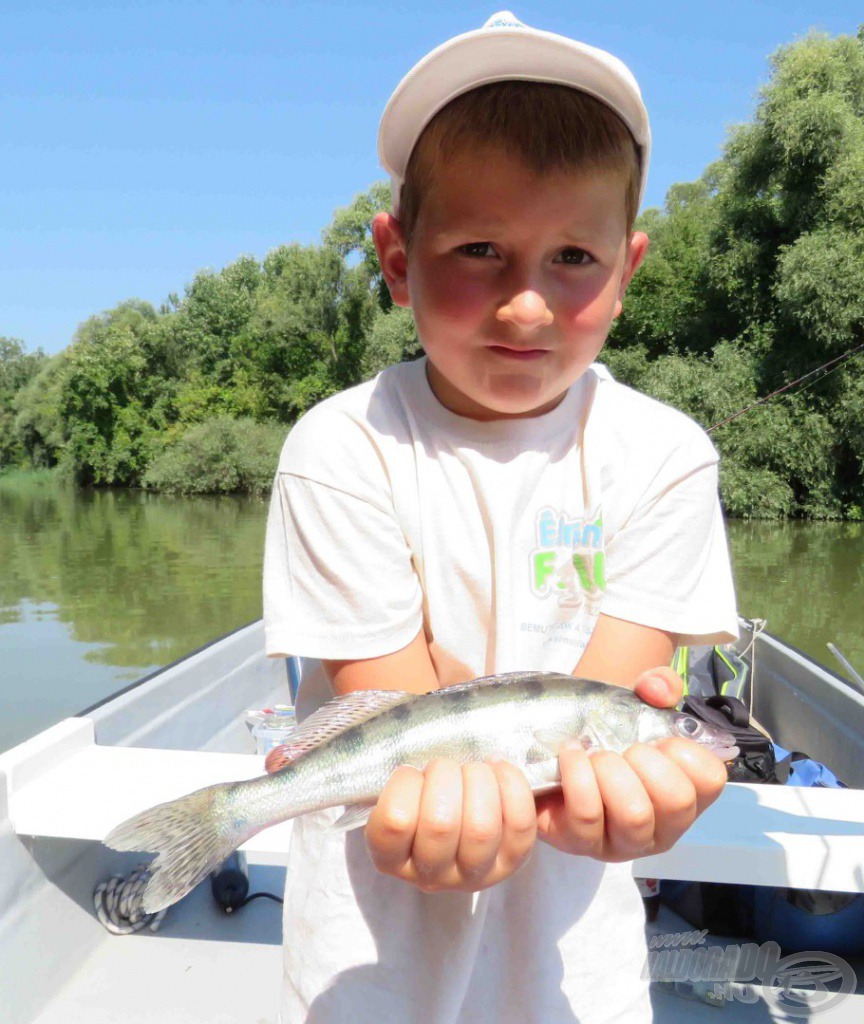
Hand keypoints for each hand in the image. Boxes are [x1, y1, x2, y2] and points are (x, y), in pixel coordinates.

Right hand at [364, 758, 537, 892]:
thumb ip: (397, 773)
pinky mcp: (510, 862)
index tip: (412, 772)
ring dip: (478, 780)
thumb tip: (397, 739)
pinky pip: (519, 825)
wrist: (458, 814)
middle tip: (445, 767)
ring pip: (481, 827)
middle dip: (445, 775)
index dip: (405, 782)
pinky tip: (498, 769)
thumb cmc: (420, 795)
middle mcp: (431, 875)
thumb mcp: (396, 789)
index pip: (395, 821)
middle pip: (440, 824)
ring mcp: (473, 874)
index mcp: (391, 857)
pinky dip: (512, 785)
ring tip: (473, 770)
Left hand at [535, 666, 727, 860]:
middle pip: (677, 801)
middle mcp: (662, 827)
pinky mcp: (581, 843)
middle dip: (647, 762)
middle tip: (624, 750)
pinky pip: (587, 814)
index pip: (711, 780)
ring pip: (635, 814)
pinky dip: (577, 774)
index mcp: (686, 794)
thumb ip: (658, 685)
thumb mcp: (638, 705)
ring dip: (611, 771)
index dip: (685, 751)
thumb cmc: (607, 735)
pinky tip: (571, 755)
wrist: (553, 752)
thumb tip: (657, 688)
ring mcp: (623, 842)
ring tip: (596, 756)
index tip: (658, 740)